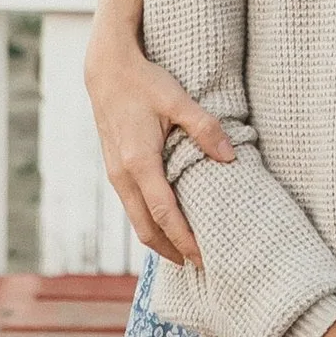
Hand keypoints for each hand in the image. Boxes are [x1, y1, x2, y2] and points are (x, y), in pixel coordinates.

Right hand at [86, 31, 234, 261]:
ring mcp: (115, 174)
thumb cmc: (144, 82)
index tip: (203, 258)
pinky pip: (132, 207)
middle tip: (201, 266)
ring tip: (186, 254)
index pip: (164, 213)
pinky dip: (149, 223)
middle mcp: (122, 175)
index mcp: (139, 162)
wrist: (106, 70)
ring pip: (136, 220)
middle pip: (146, 228)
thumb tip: (229, 157)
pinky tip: (167, 225)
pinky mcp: (114, 169)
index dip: (184, 239)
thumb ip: (204, 128)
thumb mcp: (177, 99)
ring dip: (159, 240)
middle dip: (172, 250)